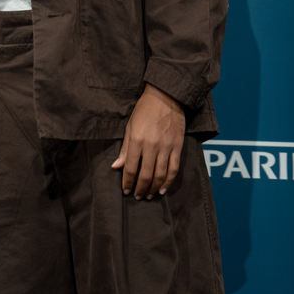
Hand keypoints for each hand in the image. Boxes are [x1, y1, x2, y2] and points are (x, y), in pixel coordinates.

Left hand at [111, 83, 185, 199]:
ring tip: (149, 196)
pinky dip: (168, 182)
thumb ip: (125, 148)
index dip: (127, 182)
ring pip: (161, 175)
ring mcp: (166, 147)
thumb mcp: (130, 126)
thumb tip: (116, 166)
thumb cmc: (144, 109)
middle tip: (137, 196)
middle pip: (146, 175)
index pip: (131, 168)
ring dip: (154, 188)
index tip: (126, 190)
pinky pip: (173, 168)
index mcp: (137, 140)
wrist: (166, 96)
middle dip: (140, 188)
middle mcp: (152, 146)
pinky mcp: (177, 146)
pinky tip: (163, 189)